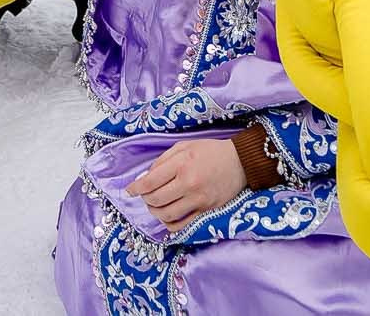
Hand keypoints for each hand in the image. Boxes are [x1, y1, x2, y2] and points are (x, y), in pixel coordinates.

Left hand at [129, 138, 247, 231]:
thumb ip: (163, 161)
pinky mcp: (207, 211)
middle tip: (144, 195)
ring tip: (154, 205)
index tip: (129, 190)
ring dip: (155, 212)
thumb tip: (146, 177)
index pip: (150, 182)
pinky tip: (166, 217)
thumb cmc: (210, 151)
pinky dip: (170, 224)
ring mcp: (198, 200)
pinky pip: (183, 224)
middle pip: (156, 200)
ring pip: (167, 214)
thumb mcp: (184, 146)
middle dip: (145, 199)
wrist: (240, 162)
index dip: (135, 188)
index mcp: (181, 164)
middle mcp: (189, 184)